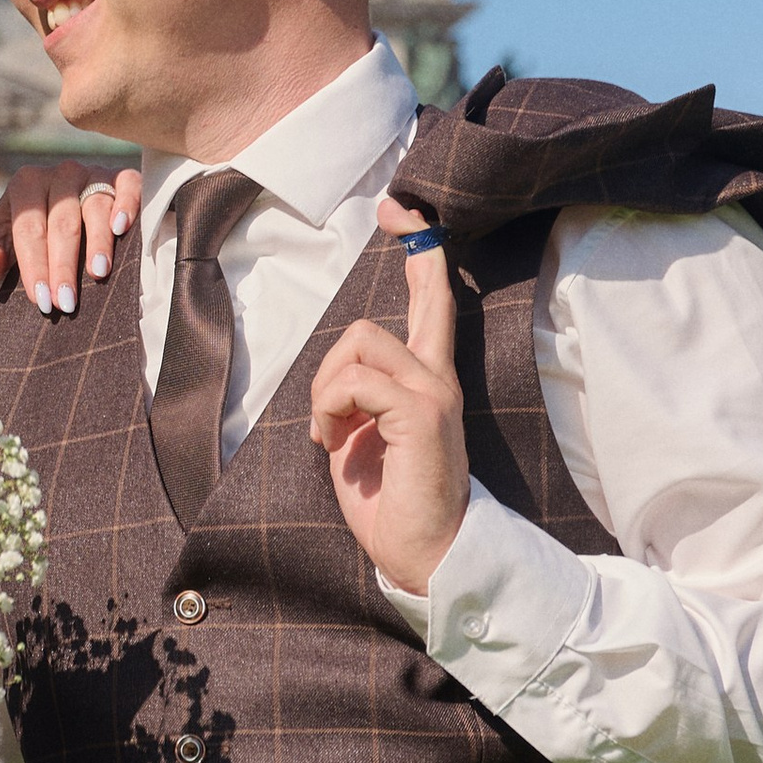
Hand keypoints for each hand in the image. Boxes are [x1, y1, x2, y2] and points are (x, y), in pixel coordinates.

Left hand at [0, 162, 142, 308]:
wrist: (64, 215)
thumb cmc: (30, 235)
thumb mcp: (2, 244)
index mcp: (26, 184)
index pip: (28, 229)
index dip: (34, 266)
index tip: (41, 300)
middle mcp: (60, 173)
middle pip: (62, 222)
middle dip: (62, 265)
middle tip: (66, 302)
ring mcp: (92, 172)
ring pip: (95, 206)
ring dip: (98, 242)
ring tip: (97, 274)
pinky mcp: (121, 177)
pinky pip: (127, 185)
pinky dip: (127, 204)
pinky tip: (122, 228)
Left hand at [306, 199, 469, 593]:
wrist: (423, 554)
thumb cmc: (388, 500)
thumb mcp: (360, 434)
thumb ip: (354, 394)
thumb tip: (334, 374)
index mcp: (426, 379)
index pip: (431, 300)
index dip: (420, 251)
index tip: (402, 209)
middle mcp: (437, 377)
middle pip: (390, 313)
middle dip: (348, 340)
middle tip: (344, 357)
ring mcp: (433, 393)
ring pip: (358, 345)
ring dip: (325, 389)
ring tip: (329, 431)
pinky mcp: (420, 414)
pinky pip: (353, 382)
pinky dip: (328, 409)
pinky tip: (332, 439)